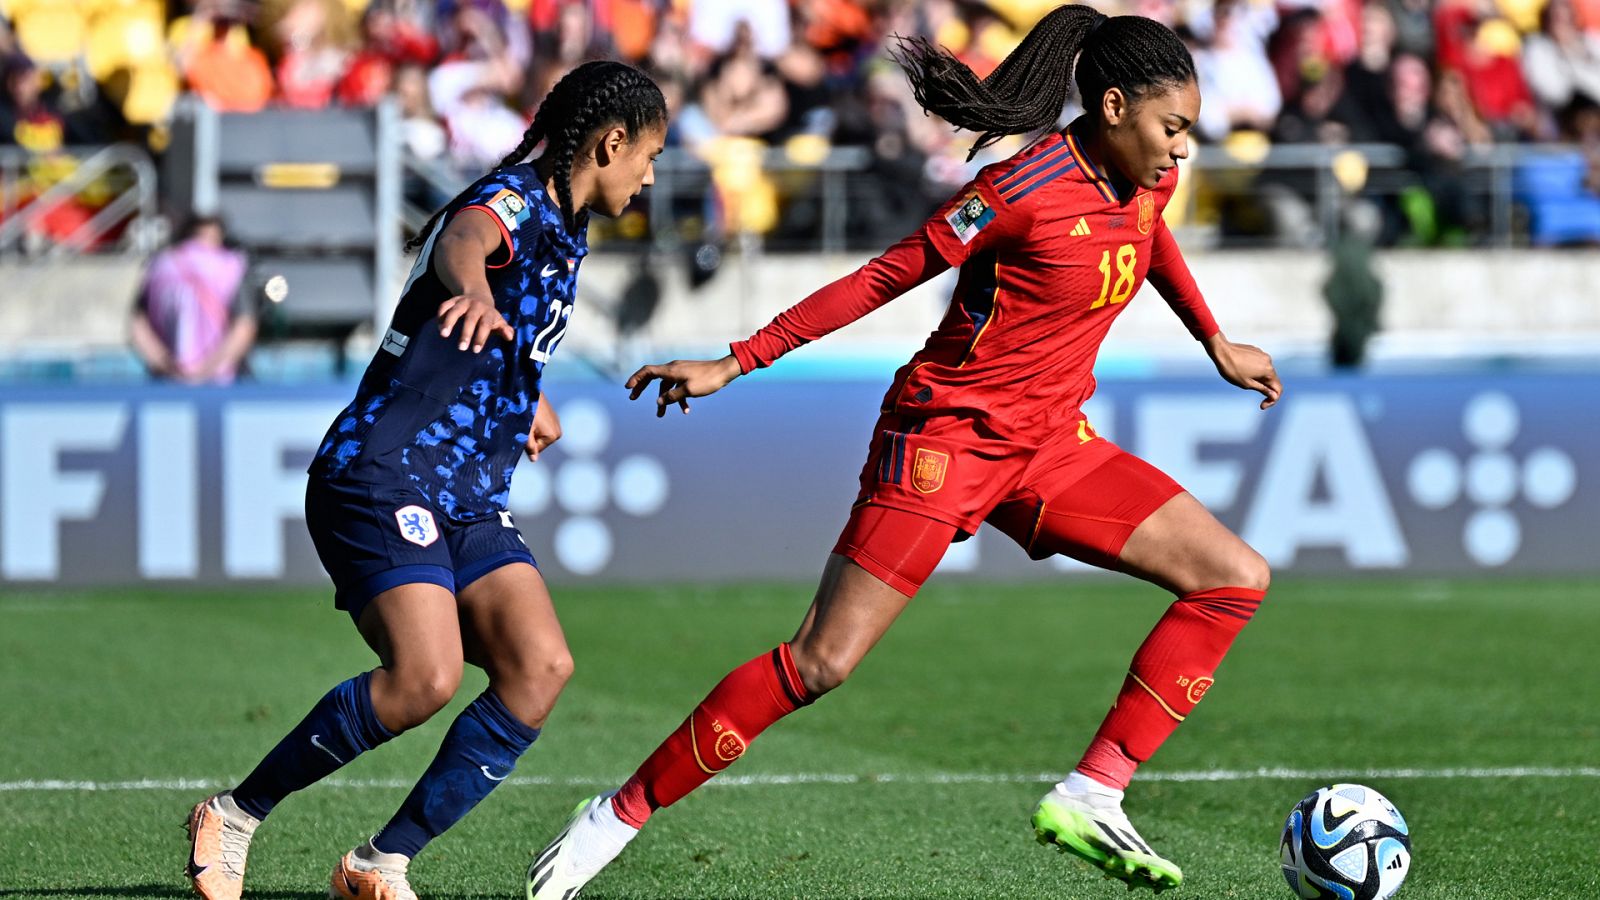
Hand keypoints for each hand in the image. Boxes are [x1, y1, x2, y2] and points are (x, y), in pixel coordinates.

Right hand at [438, 290, 513, 352]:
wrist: (478, 294)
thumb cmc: (488, 315)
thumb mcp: (498, 321)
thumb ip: (504, 329)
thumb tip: (510, 337)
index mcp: (488, 313)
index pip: (485, 325)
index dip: (481, 337)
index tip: (476, 350)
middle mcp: (475, 306)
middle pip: (470, 318)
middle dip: (466, 333)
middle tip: (461, 347)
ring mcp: (463, 302)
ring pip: (455, 310)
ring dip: (449, 322)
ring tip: (443, 334)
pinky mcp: (452, 300)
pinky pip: (444, 305)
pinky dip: (440, 315)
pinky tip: (439, 327)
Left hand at [527, 396, 560, 460]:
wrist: (528, 390)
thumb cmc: (526, 410)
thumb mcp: (525, 430)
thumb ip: (530, 446)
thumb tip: (534, 460)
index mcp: (553, 435)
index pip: (537, 449)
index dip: (527, 443)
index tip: (522, 431)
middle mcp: (558, 430)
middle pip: (540, 442)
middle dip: (530, 436)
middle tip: (524, 424)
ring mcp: (556, 423)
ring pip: (540, 434)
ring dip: (532, 429)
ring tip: (527, 418)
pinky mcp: (553, 416)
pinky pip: (542, 426)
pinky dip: (535, 424)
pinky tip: (531, 414)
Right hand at [625, 355, 742, 417]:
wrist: (725, 371)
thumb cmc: (708, 380)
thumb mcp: (689, 391)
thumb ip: (672, 396)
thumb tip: (659, 402)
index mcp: (671, 370)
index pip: (647, 371)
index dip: (636, 378)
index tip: (628, 388)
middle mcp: (673, 368)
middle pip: (652, 377)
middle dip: (642, 388)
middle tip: (633, 398)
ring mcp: (680, 371)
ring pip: (666, 386)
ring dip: (663, 400)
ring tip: (661, 415)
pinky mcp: (688, 375)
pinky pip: (677, 386)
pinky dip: (678, 398)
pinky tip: (686, 410)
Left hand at [1205, 333, 1282, 409]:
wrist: (1221, 351)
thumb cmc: (1232, 369)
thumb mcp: (1247, 384)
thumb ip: (1262, 389)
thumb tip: (1274, 395)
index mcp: (1268, 371)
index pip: (1278, 389)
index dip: (1272, 400)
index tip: (1262, 406)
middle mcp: (1269, 361)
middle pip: (1272, 380)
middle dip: (1264, 389)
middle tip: (1250, 390)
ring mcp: (1262, 355)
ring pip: (1265, 371)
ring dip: (1258, 379)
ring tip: (1242, 378)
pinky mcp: (1256, 351)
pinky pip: (1259, 364)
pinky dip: (1254, 370)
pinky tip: (1241, 369)